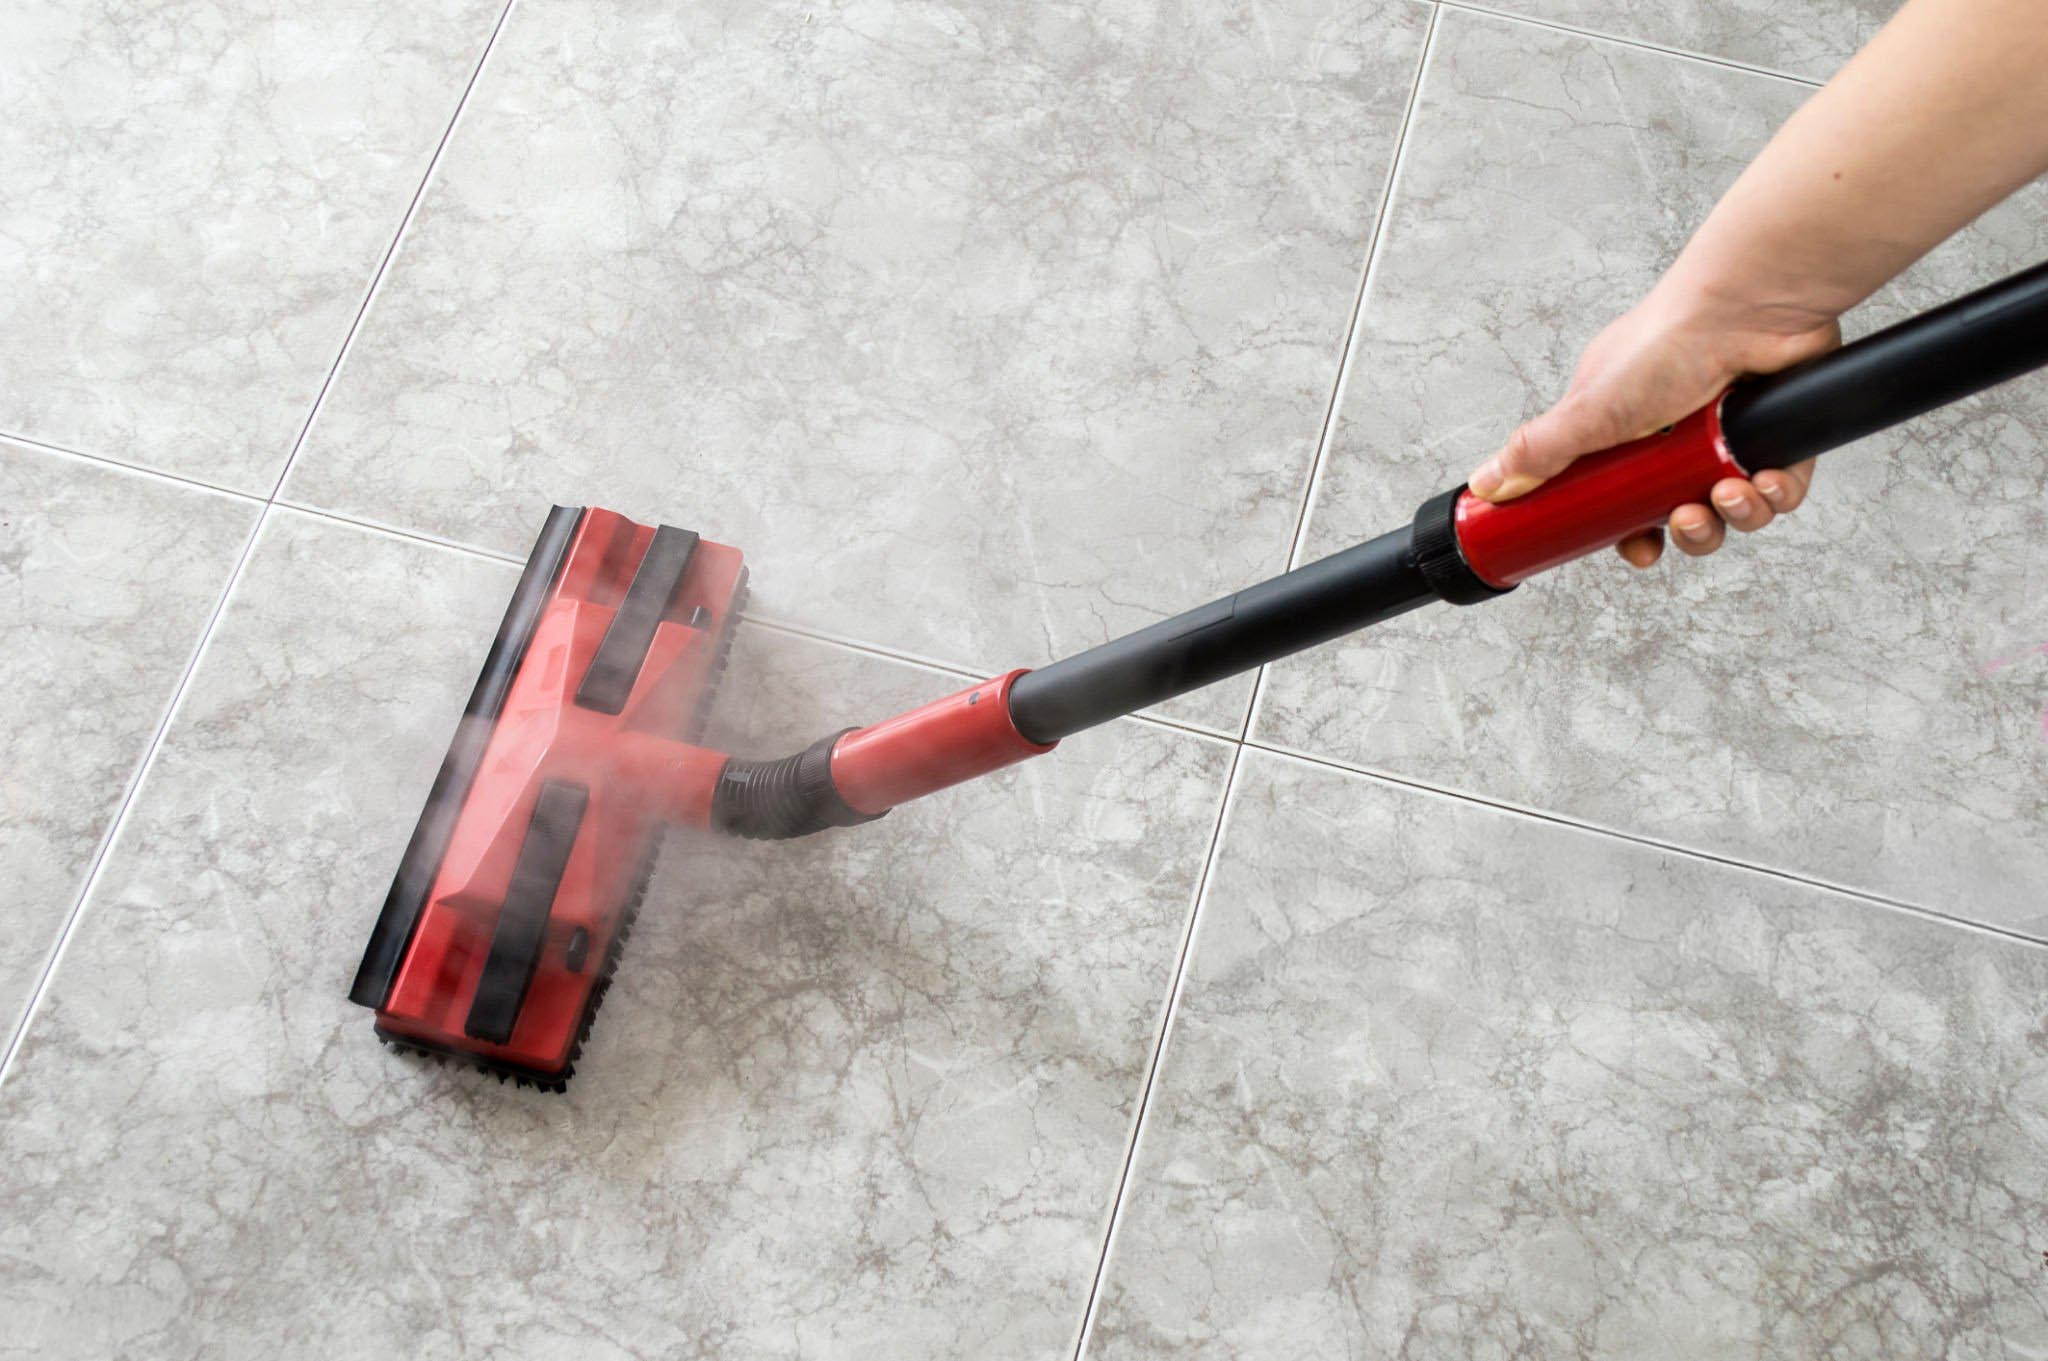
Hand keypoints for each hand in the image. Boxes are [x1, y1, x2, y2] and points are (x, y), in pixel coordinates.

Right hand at [1465, 283, 1839, 566]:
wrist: (1746, 307)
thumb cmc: (1666, 343)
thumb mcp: (1587, 409)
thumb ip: (1537, 452)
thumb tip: (1487, 484)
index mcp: (1627, 428)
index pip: (1624, 497)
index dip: (1631, 531)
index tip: (1637, 548)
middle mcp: (1680, 434)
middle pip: (1682, 513)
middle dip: (1687, 533)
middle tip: (1683, 521)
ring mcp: (1732, 434)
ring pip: (1735, 508)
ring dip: (1732, 516)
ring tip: (1725, 496)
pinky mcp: (1781, 433)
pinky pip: (1782, 490)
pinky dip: (1775, 495)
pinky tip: (1764, 480)